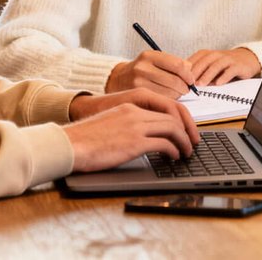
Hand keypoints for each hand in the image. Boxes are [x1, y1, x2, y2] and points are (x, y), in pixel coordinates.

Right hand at [65, 89, 200, 170]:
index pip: (165, 105)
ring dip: (184, 142)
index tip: (186, 129)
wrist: (69, 144)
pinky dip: (173, 150)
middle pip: (173, 115)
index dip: (180, 118)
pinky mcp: (134, 142)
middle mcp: (135, 111)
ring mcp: (135, 126)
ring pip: (172, 128)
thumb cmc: (85, 138)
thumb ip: (128, 122)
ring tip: (186, 152)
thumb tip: (143, 135)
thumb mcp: (110, 122)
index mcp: (129, 104)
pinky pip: (164, 143)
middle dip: (188, 130)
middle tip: (193, 142)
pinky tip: (173, 157)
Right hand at [106, 50, 195, 97]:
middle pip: (174, 80)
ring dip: (178, 95)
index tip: (191, 79)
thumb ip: (173, 63)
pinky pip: (161, 100)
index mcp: (149, 55)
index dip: (188, 74)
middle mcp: (142, 68)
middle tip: (187, 89)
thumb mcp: (155, 60)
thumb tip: (191, 69)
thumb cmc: (142, 70)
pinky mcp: (137, 95)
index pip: (177, 64)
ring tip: (176, 93)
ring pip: (169, 92)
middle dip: (185, 87)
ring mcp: (138, 82)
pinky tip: (167, 98)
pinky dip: (169, 100)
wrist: (118, 79)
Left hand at [187, 47, 260, 85]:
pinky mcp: (238, 65)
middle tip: (188, 83)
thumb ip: (199, 72)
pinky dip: (224, 77)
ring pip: (216, 66)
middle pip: (204, 61)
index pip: (194, 59)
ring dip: (207, 75)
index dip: (187, 69)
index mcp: (207, 54)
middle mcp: (216, 55)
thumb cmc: (224, 65)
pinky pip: (230, 71)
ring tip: (201, 85)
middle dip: (195, 72)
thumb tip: (185, 83)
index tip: (180, 79)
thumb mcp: (210, 66)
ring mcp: (228, 59)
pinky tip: (218, 84)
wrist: (246, 59)